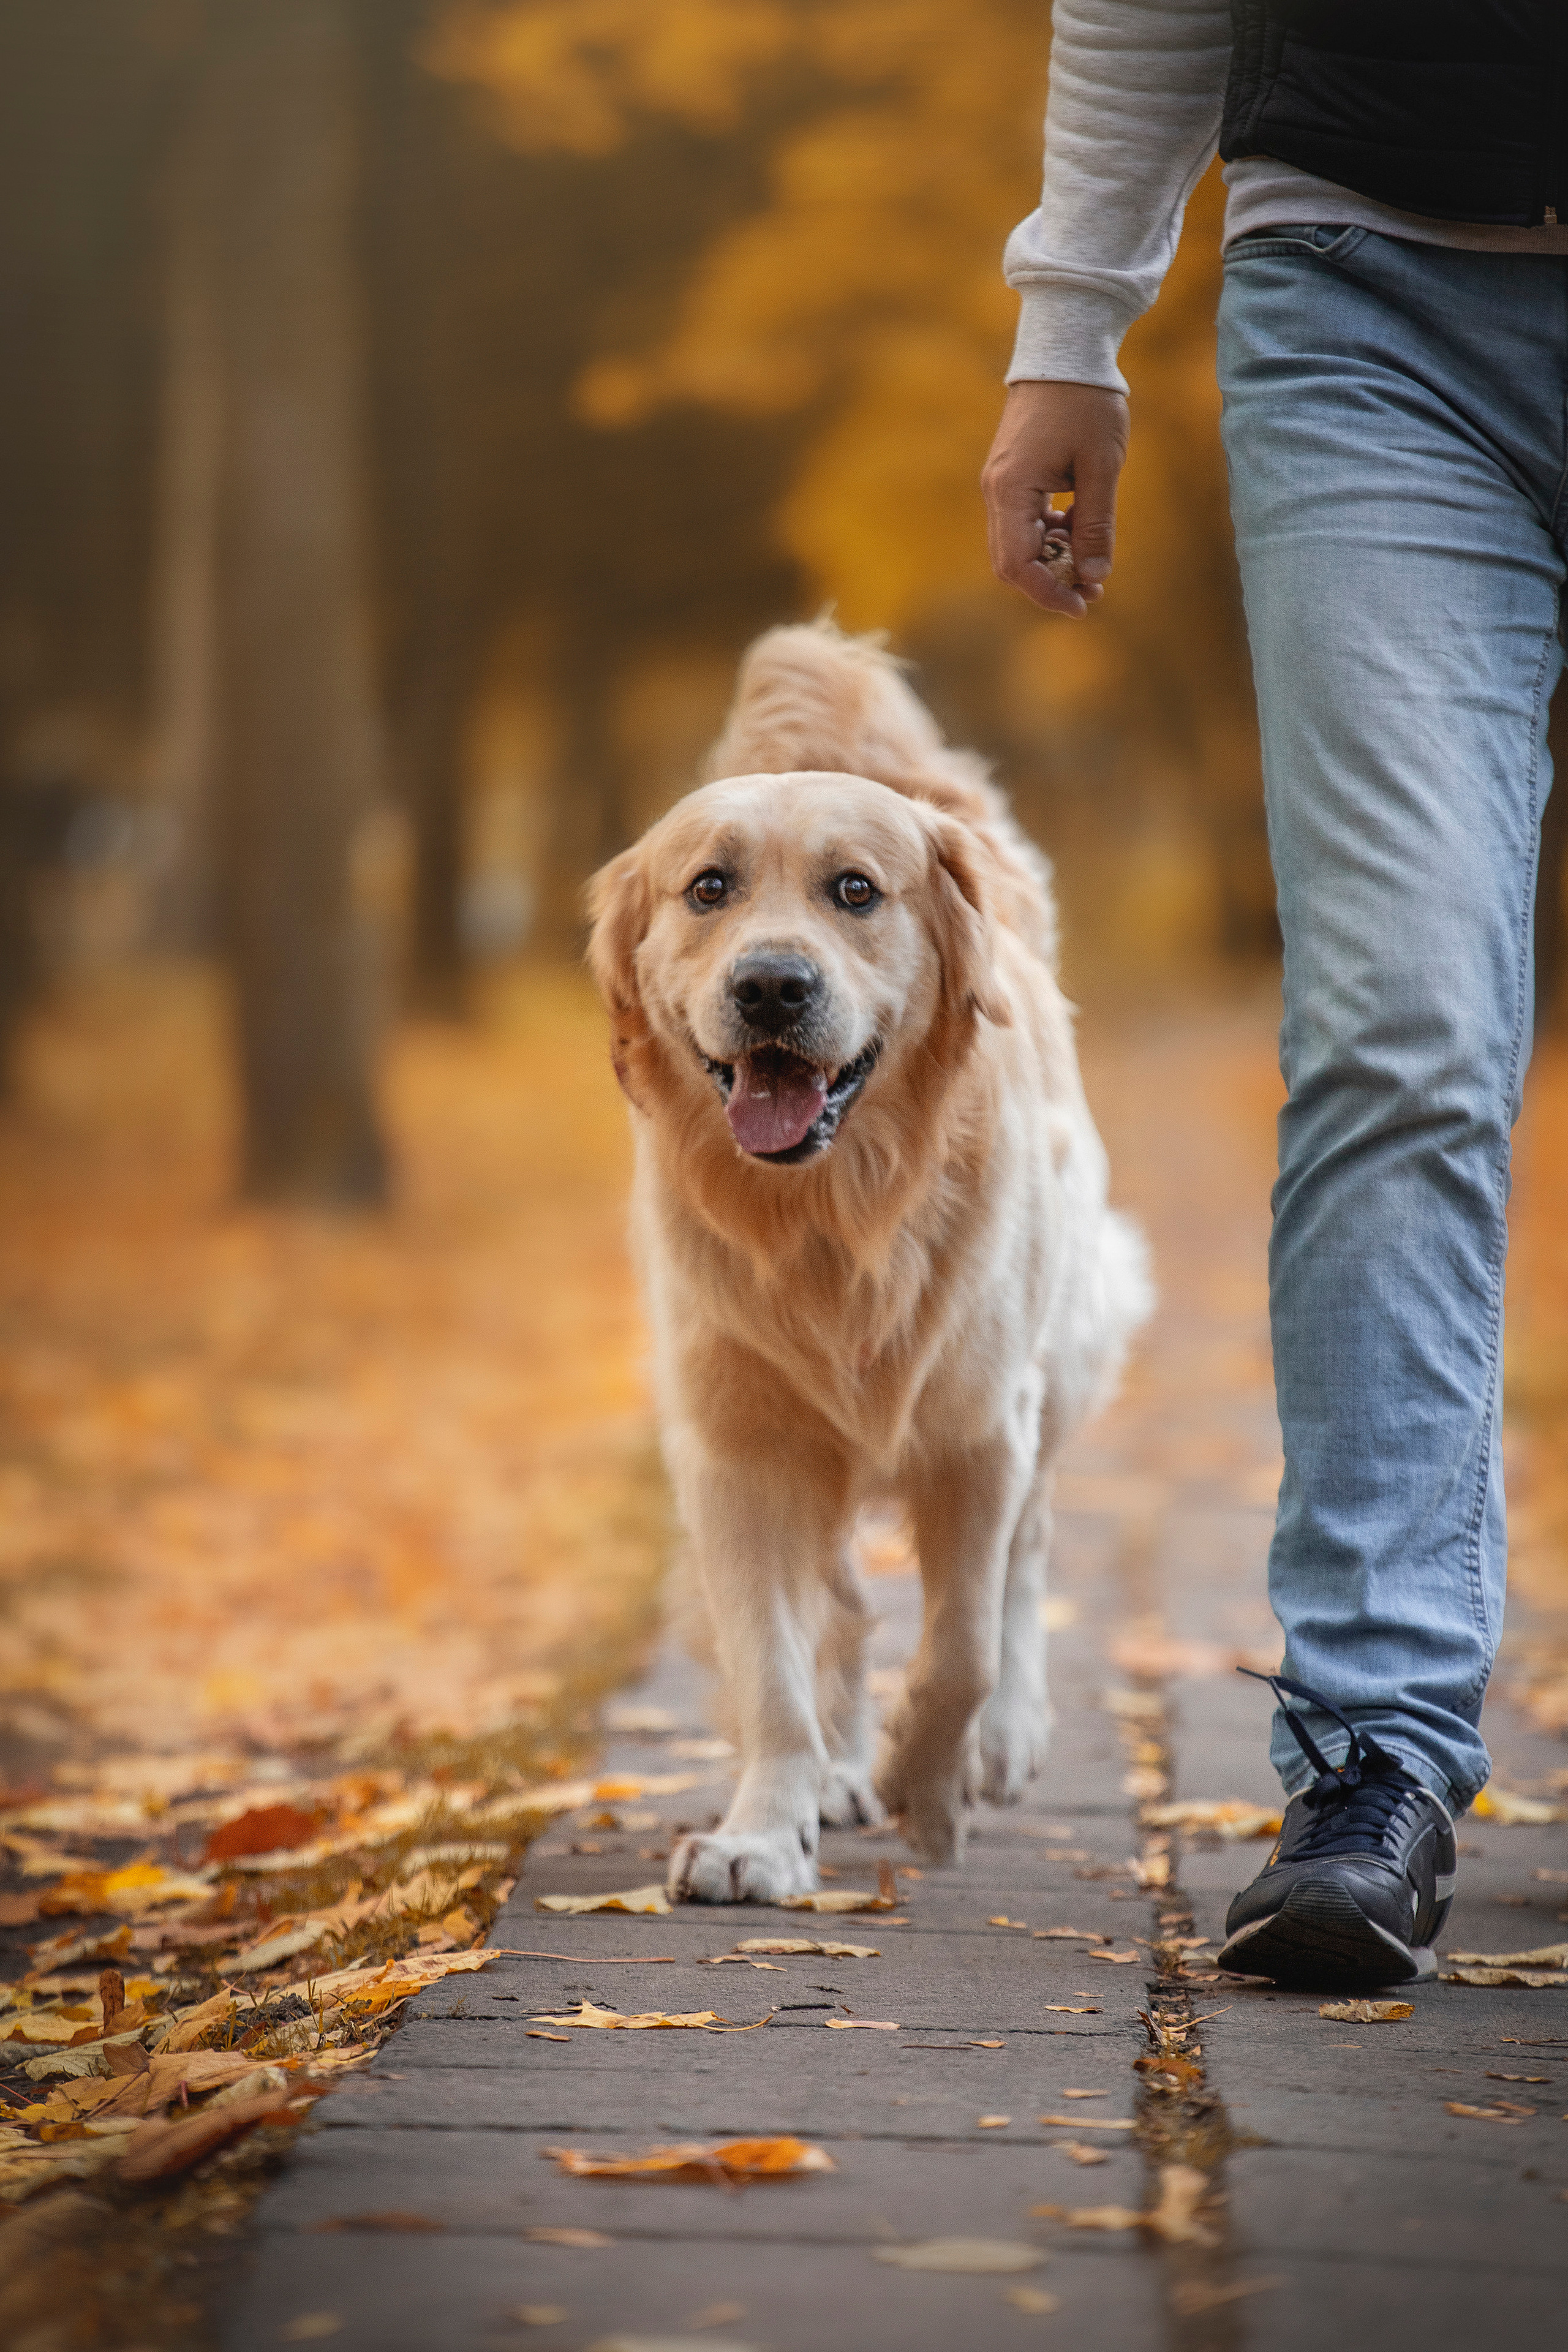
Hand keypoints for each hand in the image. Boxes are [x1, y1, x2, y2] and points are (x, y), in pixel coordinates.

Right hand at [981, 381, 1129, 616]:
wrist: (1065, 350)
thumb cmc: (1087, 402)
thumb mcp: (1102, 467)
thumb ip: (1096, 525)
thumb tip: (1093, 576)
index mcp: (1012, 489)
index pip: (1017, 564)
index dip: (1048, 593)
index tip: (1083, 604)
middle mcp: (996, 491)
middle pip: (1011, 563)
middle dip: (1050, 583)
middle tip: (1091, 591)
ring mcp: (1000, 483)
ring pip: (1016, 546)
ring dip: (1052, 561)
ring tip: (1092, 562)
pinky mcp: (1011, 476)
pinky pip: (1023, 523)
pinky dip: (1050, 537)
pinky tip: (1079, 529)